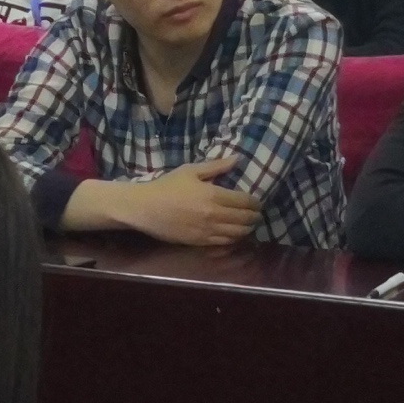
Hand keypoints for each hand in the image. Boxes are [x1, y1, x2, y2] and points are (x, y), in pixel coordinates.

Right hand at [108, 156, 259, 245]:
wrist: (145, 208)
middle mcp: (214, 215)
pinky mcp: (200, 242)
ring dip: (247, 229)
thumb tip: (237, 159)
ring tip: (249, 224)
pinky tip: (235, 234)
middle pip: (244, 219)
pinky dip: (234, 239)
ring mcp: (208, 231)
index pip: (244, 201)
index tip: (257, 201)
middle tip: (257, 213)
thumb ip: (216, 166)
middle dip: (254, 216)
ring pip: (237, 233)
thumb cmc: (167, 186)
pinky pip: (224, 242)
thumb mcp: (191, 171)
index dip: (255, 202)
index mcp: (214, 195)